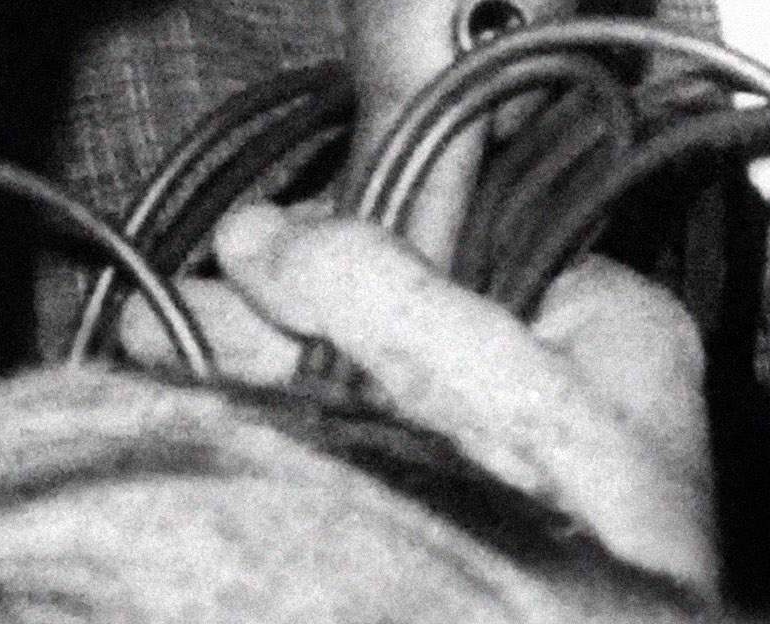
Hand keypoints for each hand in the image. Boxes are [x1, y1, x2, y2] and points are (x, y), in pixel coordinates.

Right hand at [194, 199, 716, 593]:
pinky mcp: (464, 527)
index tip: (253, 239)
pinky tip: (213, 414)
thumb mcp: (490, 381)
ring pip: (373, 392)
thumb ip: (384, 294)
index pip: (467, 232)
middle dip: (284, 312)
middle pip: (405, 314)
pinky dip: (293, 435)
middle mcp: (567, 385)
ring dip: (267, 372)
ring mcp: (512, 466)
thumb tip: (261, 232)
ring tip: (159, 346)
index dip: (354, 231)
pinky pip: (368, 458)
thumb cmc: (584, 538)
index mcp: (609, 323)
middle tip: (172, 310)